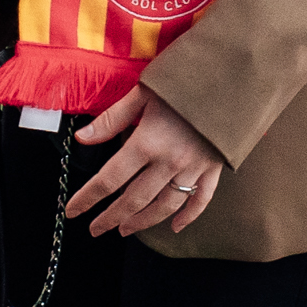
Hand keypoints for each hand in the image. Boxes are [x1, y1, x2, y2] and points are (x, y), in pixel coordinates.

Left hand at [64, 85, 229, 238]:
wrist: (233, 76)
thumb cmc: (185, 80)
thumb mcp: (144, 92)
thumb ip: (112, 119)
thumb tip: (82, 138)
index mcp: (147, 142)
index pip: (109, 179)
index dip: (88, 198)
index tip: (73, 210)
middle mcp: (169, 161)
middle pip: (134, 200)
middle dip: (111, 218)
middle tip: (95, 229)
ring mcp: (194, 168)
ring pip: (164, 206)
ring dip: (142, 222)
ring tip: (125, 229)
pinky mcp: (213, 168)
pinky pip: (200, 200)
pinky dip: (187, 217)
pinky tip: (174, 227)